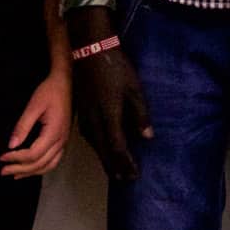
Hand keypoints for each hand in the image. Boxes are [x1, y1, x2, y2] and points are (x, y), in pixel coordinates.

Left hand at [1, 70, 71, 177]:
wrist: (65, 83)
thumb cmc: (49, 92)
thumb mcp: (33, 106)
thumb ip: (22, 126)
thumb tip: (11, 146)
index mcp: (54, 133)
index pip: (33, 154)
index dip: (16, 158)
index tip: (1, 157)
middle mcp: (61, 141)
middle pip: (40, 163)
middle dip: (20, 169)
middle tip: (2, 170)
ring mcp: (64, 141)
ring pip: (48, 165)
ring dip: (31, 172)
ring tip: (15, 174)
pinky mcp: (63, 139)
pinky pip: (54, 160)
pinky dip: (41, 168)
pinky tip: (32, 168)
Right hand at [74, 46, 153, 180]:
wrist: (89, 51)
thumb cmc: (116, 68)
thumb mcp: (134, 89)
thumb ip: (141, 115)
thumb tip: (148, 137)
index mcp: (109, 116)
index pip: (117, 147)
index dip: (126, 163)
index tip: (135, 175)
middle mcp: (94, 121)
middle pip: (104, 151)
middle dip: (115, 166)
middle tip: (125, 179)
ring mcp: (85, 117)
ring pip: (94, 145)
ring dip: (105, 159)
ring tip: (115, 170)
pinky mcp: (80, 111)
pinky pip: (89, 137)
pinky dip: (97, 147)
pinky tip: (101, 149)